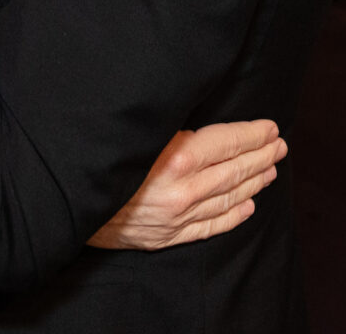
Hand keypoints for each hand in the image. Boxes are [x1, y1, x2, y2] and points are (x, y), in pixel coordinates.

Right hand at [88, 120, 286, 249]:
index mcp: (173, 159)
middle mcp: (180, 191)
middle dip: (260, 157)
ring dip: (252, 183)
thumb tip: (192, 109)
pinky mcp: (166, 236)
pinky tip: (248, 207)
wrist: (65, 200)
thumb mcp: (132, 128)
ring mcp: (175, 217)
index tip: (270, 128)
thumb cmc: (98, 154)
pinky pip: (208, 227)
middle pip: (232, 172)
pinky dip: (231, 217)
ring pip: (226, 199)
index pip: (225, 144)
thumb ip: (164, 123)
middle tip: (280, 147)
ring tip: (270, 171)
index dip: (251, 136)